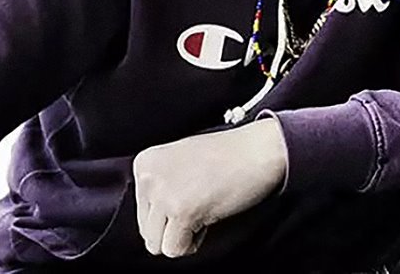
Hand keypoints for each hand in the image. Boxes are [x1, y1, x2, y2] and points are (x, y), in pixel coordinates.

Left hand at [132, 118, 287, 257]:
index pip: (142, 210)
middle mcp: (148, 176)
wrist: (258, 149)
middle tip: (200, 198)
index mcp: (145, 162)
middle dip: (174, 225)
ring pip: (157, 244)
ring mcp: (163, 192)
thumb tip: (151, 217)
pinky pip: (176, 249)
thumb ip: (160, 183)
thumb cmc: (227, 155)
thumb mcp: (181, 160)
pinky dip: (194, 241)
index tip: (192, 188)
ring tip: (204, 206)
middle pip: (146, 230)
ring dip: (183, 234)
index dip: (170, 209)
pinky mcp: (181, 210)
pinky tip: (209, 213)